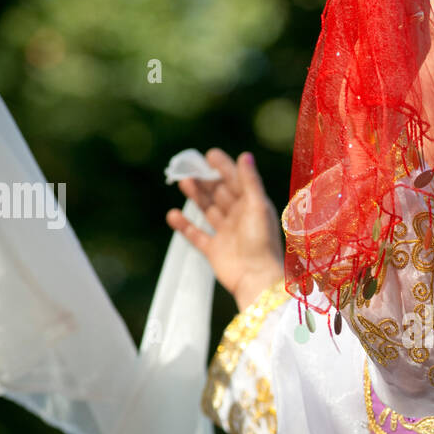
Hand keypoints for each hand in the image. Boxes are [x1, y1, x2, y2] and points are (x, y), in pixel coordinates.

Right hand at [166, 148, 284, 308]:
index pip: (236, 182)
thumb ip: (250, 182)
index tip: (209, 155)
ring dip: (196, 196)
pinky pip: (196, 235)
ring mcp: (226, 234)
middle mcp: (239, 219)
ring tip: (183, 182)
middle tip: (189, 168)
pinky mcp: (214, 251)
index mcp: (253, 207)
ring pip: (208, 210)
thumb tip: (244, 155)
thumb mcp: (257, 207)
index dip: (224, 168)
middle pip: (219, 194)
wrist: (256, 278)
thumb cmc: (261, 242)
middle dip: (205, 180)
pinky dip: (184, 225)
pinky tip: (173, 214)